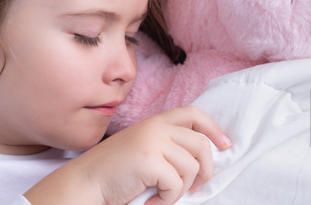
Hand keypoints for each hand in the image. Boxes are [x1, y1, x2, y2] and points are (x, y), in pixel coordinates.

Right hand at [89, 106, 231, 203]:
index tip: (225, 144)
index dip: (213, 128)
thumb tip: (201, 159)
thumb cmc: (114, 172)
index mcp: (155, 122)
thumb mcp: (142, 147)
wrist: (85, 182)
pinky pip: (176, 185)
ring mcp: (152, 142)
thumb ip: (165, 145)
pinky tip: (151, 203)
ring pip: (191, 167)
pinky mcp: (149, 160)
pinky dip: (167, 200)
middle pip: (200, 144)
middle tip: (196, 187)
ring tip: (162, 197)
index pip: (193, 114)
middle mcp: (155, 127)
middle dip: (206, 169)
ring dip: (180, 190)